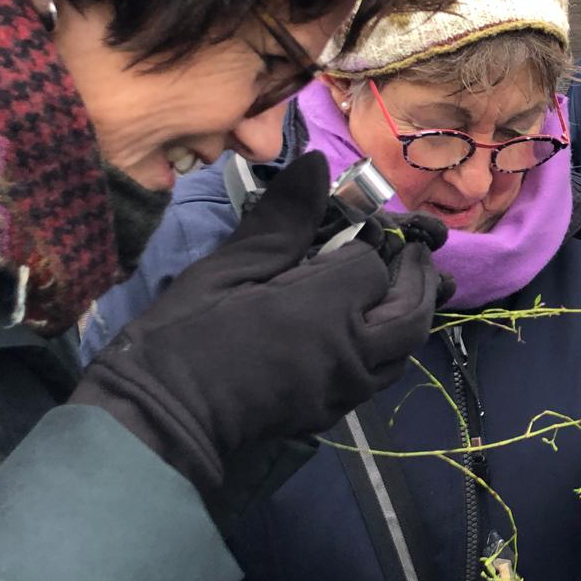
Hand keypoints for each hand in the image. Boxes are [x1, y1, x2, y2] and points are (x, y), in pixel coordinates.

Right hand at [73, 151, 441, 514]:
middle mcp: (348, 351)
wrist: (161, 418)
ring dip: (411, 316)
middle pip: (411, 313)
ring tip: (402, 289)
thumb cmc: (186, 334)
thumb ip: (282, 220)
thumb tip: (318, 163)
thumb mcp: (229, 268)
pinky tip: (369, 332)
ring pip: (403, 351)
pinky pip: (379, 377)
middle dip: (419, 279)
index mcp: (323, 308)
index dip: (366, 246)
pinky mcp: (330, 413)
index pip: (373, 267)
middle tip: (413, 252)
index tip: (355, 230)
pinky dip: (389, 349)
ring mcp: (343, 388)